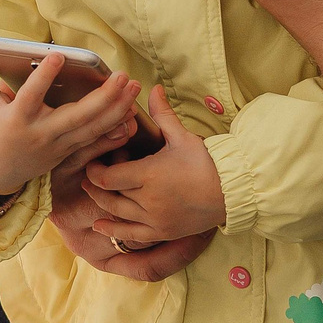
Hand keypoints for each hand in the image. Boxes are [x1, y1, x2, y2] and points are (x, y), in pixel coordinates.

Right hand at [0, 49, 140, 200]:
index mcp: (18, 119)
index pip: (31, 97)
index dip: (44, 76)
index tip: (58, 55)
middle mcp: (42, 134)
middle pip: (76, 116)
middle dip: (103, 97)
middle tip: (121, 75)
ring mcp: (59, 145)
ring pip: (92, 129)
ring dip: (117, 109)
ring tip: (133, 86)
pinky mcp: (69, 153)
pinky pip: (96, 141)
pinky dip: (115, 129)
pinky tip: (132, 114)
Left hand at [83, 88, 226, 245]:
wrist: (231, 190)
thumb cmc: (207, 162)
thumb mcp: (182, 136)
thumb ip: (162, 114)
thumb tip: (154, 88)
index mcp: (149, 174)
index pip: (107, 177)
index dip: (96, 170)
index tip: (94, 162)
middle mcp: (148, 200)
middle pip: (108, 195)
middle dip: (97, 184)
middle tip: (92, 175)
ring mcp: (154, 219)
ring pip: (117, 214)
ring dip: (102, 203)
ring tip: (94, 193)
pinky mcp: (162, 232)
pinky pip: (131, 235)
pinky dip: (113, 231)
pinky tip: (99, 227)